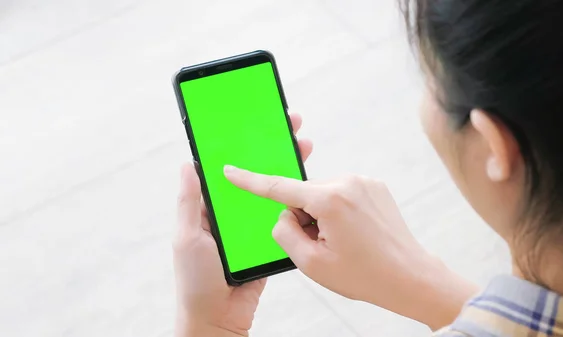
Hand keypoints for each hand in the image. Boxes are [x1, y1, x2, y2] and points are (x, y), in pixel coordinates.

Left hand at [173, 113, 313, 336]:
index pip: (228, 167)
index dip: (242, 144)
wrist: (219, 319)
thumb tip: (188, 164)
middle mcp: (232, 212)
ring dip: (286, 171)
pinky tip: (307, 187)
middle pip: (254, 174)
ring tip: (304, 150)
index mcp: (211, 207)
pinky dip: (294, 202)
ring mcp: (251, 225)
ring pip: (271, 192)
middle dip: (272, 149)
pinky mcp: (267, 240)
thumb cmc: (196, 281)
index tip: (257, 121)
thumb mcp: (187, 238)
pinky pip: (281, 217)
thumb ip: (190, 203)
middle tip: (291, 127)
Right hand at [224, 171, 478, 329]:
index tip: (230, 170)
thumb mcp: (312, 264)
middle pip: (303, 194)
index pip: (279, 188)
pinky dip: (338, 210)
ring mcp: (364, 182)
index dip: (250, 181)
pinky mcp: (375, 186)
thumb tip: (283, 215)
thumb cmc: (364, 275)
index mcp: (329, 200)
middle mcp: (347, 182)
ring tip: (344, 242)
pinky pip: (342, 193)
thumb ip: (285, 233)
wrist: (411, 277)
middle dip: (304, 217)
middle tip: (324, 246)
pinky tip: (355, 233)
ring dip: (322, 214)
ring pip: (322, 194)